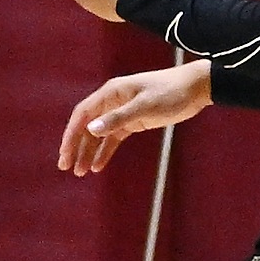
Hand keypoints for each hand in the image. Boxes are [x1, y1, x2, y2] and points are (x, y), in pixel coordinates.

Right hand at [58, 60, 212, 173]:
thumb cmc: (169, 93)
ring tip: (81, 172)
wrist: (194, 89)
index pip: (82, 115)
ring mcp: (122, 112)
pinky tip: (98, 166)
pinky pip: (113, 138)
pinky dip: (105, 151)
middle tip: (67, 167)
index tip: (65, 154)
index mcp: (110, 93)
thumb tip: (91, 129)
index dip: (71, 135)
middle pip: (86, 126)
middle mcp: (112, 102)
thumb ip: (118, 118)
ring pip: (98, 134)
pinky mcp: (133, 121)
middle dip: (75, 146)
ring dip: (88, 152)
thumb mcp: (144, 107)